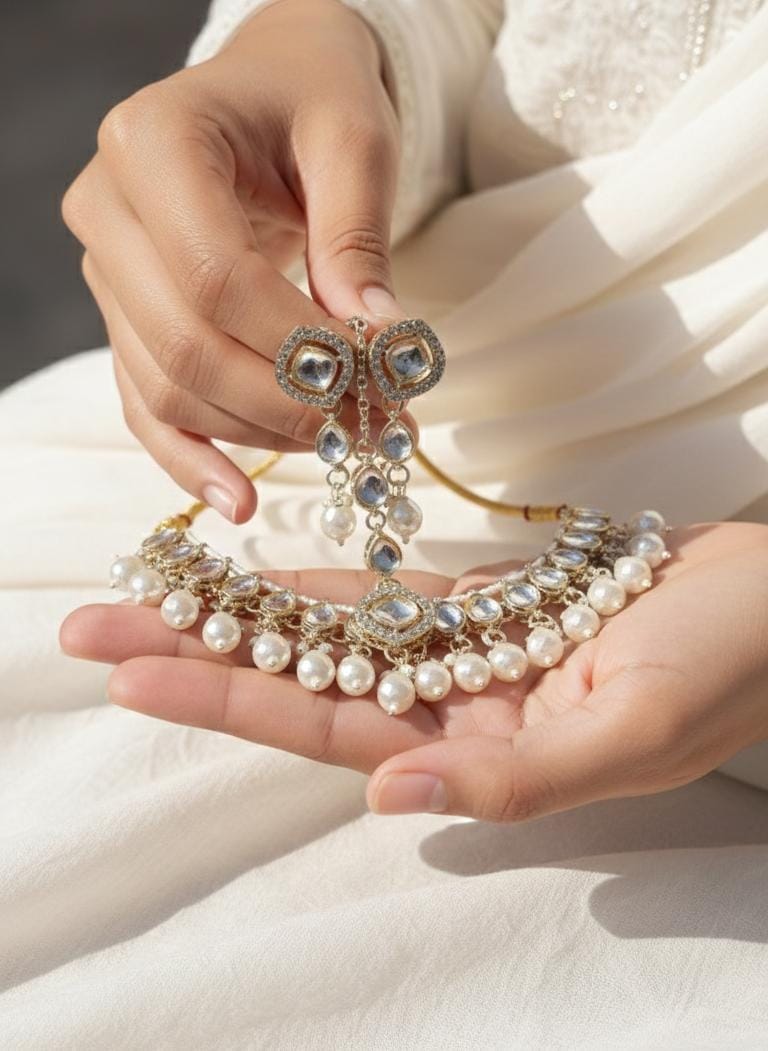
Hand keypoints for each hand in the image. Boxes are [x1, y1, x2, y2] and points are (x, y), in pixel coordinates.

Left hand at [60, 522, 767, 821]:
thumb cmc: (727, 665)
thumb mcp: (634, 731)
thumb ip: (517, 777)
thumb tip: (391, 797)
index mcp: (483, 752)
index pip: (331, 728)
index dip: (232, 701)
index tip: (133, 674)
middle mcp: (458, 709)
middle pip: (306, 678)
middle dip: (201, 656)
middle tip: (93, 630)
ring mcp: (467, 654)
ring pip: (334, 634)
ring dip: (243, 613)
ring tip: (150, 592)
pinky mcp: (487, 605)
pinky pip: (390, 595)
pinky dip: (324, 584)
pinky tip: (258, 573)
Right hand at [62, 0, 403, 522]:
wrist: (269, 94)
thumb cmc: (312, 102)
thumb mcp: (355, 140)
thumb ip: (358, 239)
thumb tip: (376, 346)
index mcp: (151, 144)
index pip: (218, 278)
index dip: (297, 344)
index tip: (377, 376)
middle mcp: (107, 210)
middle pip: (185, 343)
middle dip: (284, 402)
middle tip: (370, 425)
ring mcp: (105, 272)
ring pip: (168, 386)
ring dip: (260, 433)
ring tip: (344, 444)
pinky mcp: (124, 318)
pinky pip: (145, 404)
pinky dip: (192, 458)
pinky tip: (241, 503)